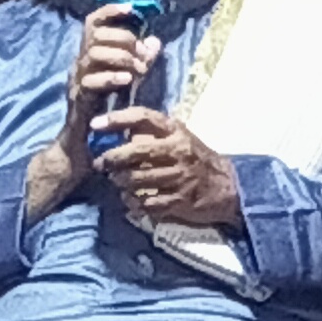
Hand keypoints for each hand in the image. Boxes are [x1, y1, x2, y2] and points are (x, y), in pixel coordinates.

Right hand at [27, 5, 158, 218]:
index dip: (110, 10)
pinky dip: (110, 78)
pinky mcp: (78, 99)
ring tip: (138, 70)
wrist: (83, 149)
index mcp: (91, 56)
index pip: (94, 22)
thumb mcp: (127, 82)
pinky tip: (126, 81)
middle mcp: (80, 64)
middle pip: (96, 34)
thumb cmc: (105, 114)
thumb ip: (139, 62)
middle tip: (142, 56)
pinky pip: (90, 81)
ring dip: (120, 57)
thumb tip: (155, 41)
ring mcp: (77, 81)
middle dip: (124, 39)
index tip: (131, 9)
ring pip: (92, 53)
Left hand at [93, 107, 244, 233]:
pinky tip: (129, 201)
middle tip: (99, 164)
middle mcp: (178, 151)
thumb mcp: (179, 137)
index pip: (143, 117)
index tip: (95, 124)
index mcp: (176, 131)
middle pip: (135, 152)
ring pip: (137, 179)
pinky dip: (134, 203)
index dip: (117, 119)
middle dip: (111, 158)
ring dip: (120, 182)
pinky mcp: (180, 201)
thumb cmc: (195, 158)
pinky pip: (148, 203)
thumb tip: (121, 129)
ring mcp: (179, 177)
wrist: (226, 186)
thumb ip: (153, 133)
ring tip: (115, 182)